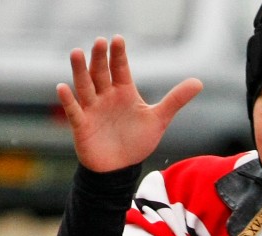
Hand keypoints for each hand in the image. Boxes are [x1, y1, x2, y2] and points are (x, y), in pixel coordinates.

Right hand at [59, 36, 201, 172]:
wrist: (120, 169)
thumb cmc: (136, 142)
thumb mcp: (158, 119)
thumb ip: (175, 100)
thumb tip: (199, 82)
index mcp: (123, 91)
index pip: (120, 68)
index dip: (118, 55)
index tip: (117, 39)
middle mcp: (106, 96)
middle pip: (101, 73)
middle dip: (100, 58)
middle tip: (99, 42)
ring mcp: (92, 109)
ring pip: (85, 86)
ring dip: (80, 71)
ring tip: (76, 53)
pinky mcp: (82, 125)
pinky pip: (74, 111)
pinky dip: (68, 100)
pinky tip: (62, 88)